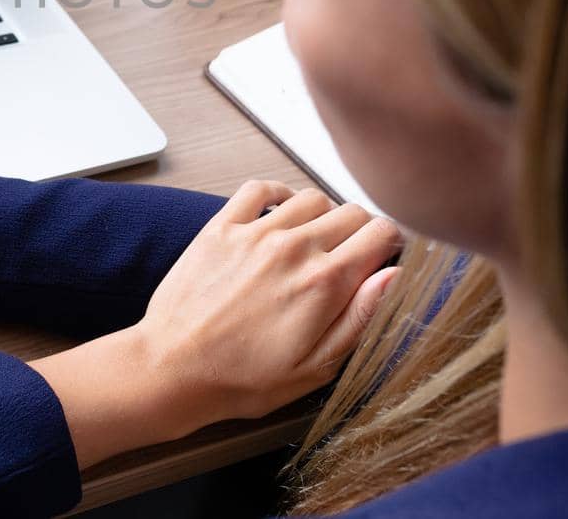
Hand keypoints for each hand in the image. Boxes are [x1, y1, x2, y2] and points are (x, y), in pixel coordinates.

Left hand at [133, 181, 399, 427]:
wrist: (173, 369)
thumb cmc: (242, 378)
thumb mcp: (317, 367)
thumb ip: (361, 317)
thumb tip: (394, 276)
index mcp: (324, 283)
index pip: (381, 233)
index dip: (392, 244)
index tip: (385, 258)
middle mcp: (293, 248)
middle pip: (351, 212)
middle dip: (362, 231)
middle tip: (352, 256)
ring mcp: (255, 233)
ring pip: (312, 197)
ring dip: (324, 214)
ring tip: (317, 242)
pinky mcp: (221, 227)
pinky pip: (260, 188)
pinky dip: (278, 194)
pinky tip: (282, 214)